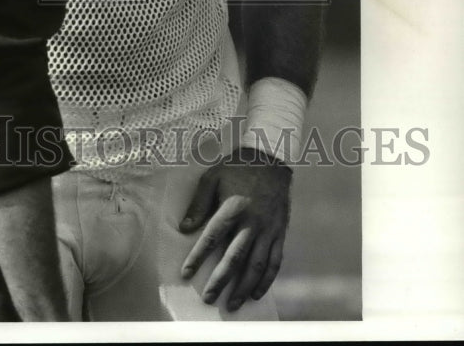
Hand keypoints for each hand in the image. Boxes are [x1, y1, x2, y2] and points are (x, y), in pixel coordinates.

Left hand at [178, 149, 291, 311]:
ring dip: (243, 287)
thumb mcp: (213, 177)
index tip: (186, 273)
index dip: (198, 257)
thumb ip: (199, 203)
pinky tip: (256, 293)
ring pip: (256, 265)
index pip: (212, 237)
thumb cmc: (237, 167)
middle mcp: (252, 222)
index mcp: (233, 207)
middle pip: (234, 257)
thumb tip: (185, 228)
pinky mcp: (280, 233)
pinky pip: (274, 262)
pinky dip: (266, 280)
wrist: (271, 160)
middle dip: (220, 280)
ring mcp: (269, 230)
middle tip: (208, 298)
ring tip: (231, 304)